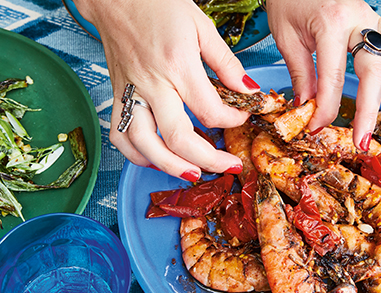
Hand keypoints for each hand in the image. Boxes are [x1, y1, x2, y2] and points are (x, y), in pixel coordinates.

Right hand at [73, 0, 260, 180]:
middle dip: (208, 161)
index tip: (241, 118)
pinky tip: (156, 159)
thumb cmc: (156, 6)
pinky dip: (137, 154)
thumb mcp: (202, 27)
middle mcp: (152, 84)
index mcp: (177, 65)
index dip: (232, 121)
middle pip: (178, 138)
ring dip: (170, 167)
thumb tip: (249, 91)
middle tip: (228, 167)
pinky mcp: (117, 95)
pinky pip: (120, 135)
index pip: (210, 111)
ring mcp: (131, 92)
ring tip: (193, 173)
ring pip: (144, 145)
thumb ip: (227, 64)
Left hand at [266, 0, 380, 150]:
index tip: (318, 126)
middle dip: (369, 109)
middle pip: (373, 70)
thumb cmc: (291, 0)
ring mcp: (374, 20)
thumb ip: (302, 72)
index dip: (327, 107)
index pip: (333, 77)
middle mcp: (359, 20)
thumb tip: (310, 107)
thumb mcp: (286, 36)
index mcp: (331, 24)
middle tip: (362, 139)